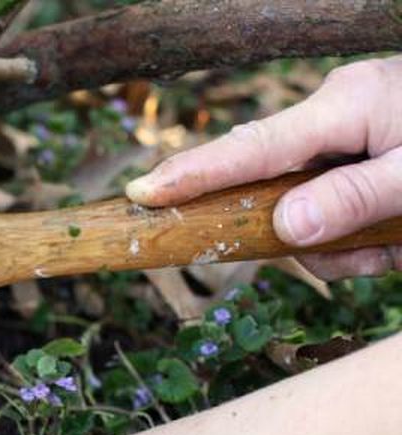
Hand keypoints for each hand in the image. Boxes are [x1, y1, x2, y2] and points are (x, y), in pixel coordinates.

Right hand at [125, 57, 401, 279]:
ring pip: (311, 217)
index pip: (249, 149)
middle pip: (277, 191)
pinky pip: (341, 217)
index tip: (137, 193)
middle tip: (372, 250)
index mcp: (344, 107)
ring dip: (354, 250)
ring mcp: (354, 140)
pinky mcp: (369, 163)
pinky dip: (371, 243)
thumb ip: (354, 200)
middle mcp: (339, 118)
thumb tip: (285, 230)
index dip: (191, 175)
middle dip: (309, 236)